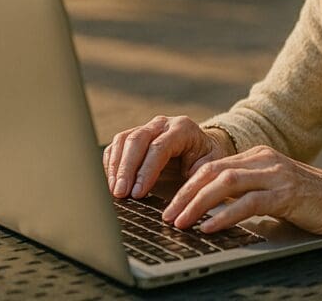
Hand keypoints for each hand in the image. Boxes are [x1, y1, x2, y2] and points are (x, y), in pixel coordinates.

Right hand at [103, 115, 231, 198]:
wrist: (202, 148)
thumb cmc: (206, 160)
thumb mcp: (211, 167)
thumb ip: (198, 177)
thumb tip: (184, 197)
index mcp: (183, 129)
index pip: (159, 147)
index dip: (146, 170)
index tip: (138, 193)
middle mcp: (162, 124)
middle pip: (137, 140)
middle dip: (126, 169)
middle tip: (120, 194)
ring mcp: (146, 127)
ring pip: (123, 140)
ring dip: (115, 167)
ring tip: (114, 191)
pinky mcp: (134, 136)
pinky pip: (116, 146)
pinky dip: (111, 164)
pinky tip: (112, 183)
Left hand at [161, 145, 321, 236]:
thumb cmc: (309, 200)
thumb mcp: (272, 189)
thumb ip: (246, 191)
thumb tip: (209, 209)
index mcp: (257, 156)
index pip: (211, 166)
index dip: (186, 186)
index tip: (169, 205)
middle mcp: (264, 160)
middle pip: (212, 172)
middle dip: (184, 195)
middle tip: (166, 215)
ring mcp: (275, 174)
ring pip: (225, 184)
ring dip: (197, 204)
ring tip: (180, 222)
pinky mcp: (286, 193)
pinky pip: (248, 202)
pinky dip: (224, 215)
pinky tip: (209, 227)